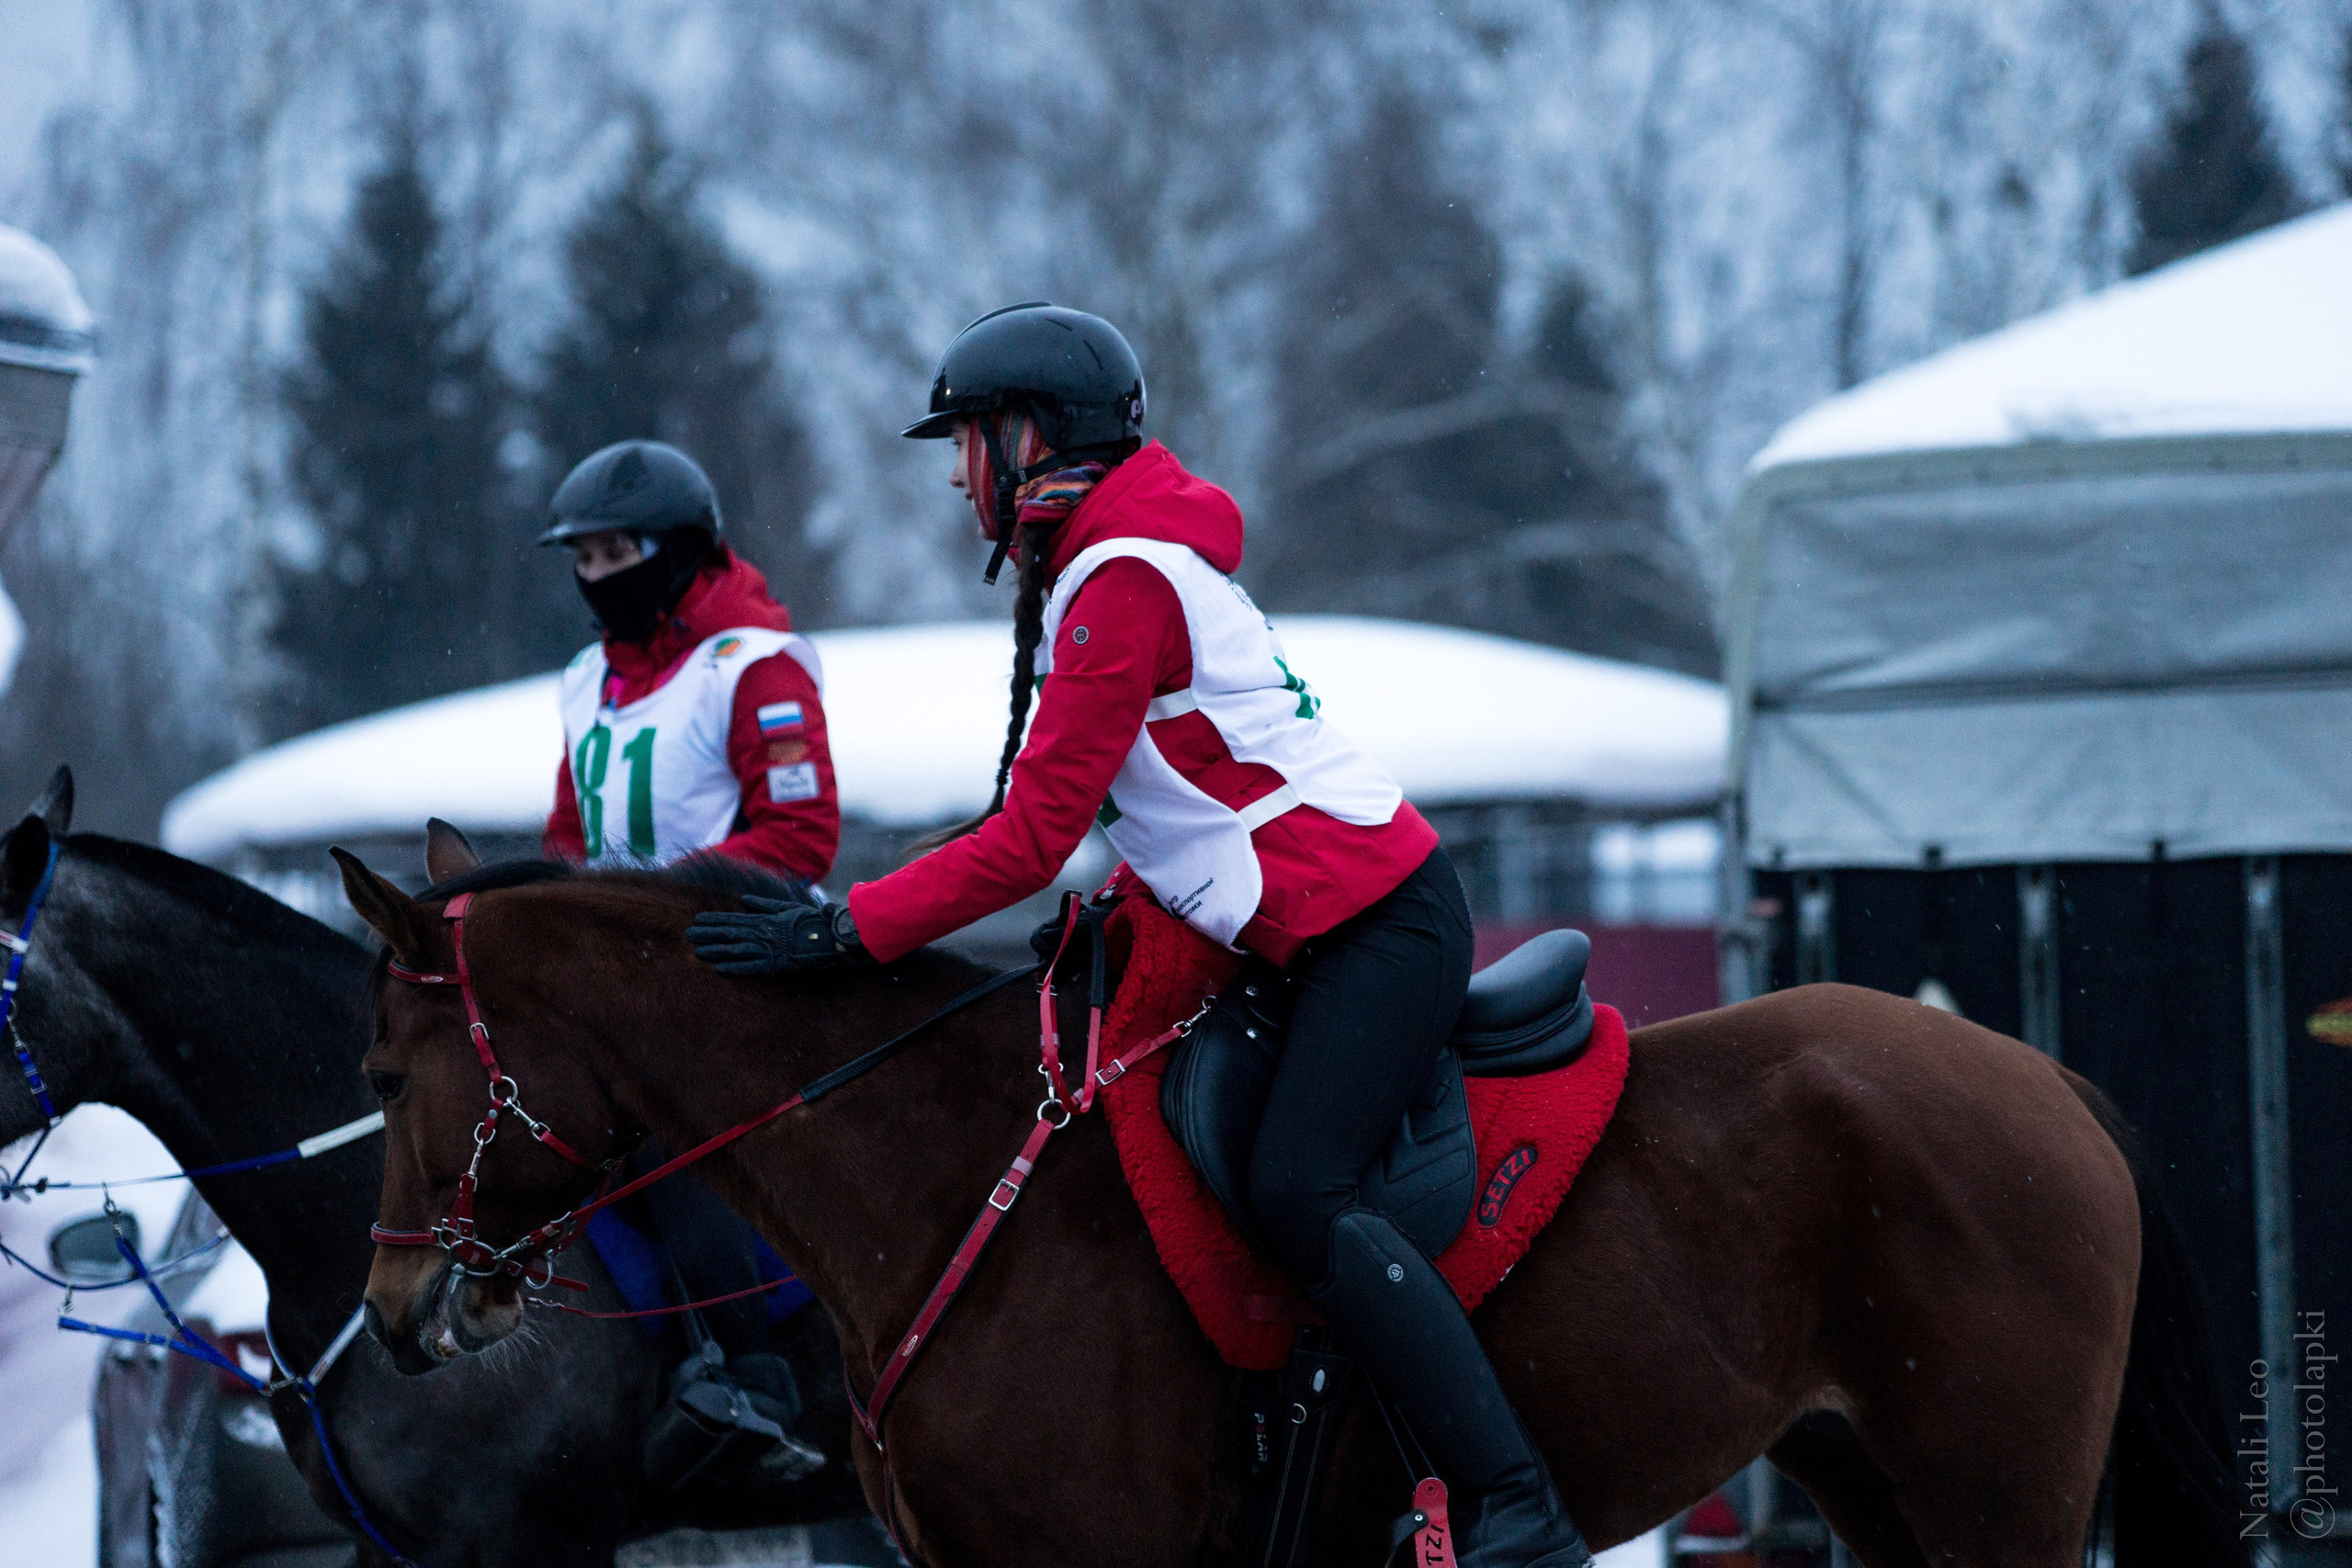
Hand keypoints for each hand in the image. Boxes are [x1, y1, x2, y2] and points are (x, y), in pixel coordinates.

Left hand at [688, 895, 867, 975]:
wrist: (830, 936)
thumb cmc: (810, 921)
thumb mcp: (786, 907)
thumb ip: (764, 905)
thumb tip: (744, 899)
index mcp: (764, 920)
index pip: (734, 919)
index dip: (714, 920)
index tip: (697, 919)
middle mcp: (762, 933)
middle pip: (730, 933)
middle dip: (708, 934)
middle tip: (689, 935)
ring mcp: (768, 948)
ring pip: (736, 949)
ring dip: (716, 950)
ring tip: (698, 952)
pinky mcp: (775, 963)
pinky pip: (752, 967)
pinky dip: (736, 968)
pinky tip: (720, 970)